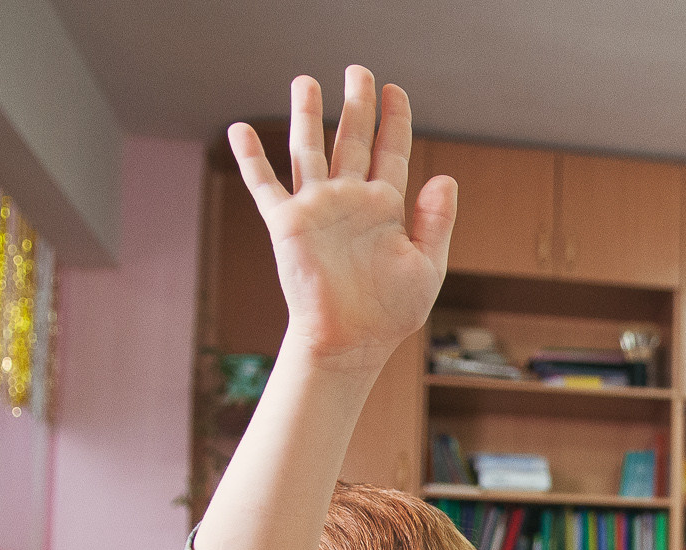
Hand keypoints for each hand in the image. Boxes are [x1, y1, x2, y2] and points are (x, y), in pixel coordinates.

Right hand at [228, 68, 455, 374]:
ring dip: (307, 114)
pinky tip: (241, 129)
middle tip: (358, 71)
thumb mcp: (427, 266)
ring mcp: (317, 208)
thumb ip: (437, 221)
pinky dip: (252, 158)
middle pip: (352, 139)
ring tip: (306, 80)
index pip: (392, 151)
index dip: (395, 119)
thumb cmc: (390, 313)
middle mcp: (350, 201)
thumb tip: (445, 176)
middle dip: (356, 104)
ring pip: (309, 149)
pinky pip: (265, 184)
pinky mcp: (287, 224)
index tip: (395, 90)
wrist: (351, 342)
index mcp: (385, 208)